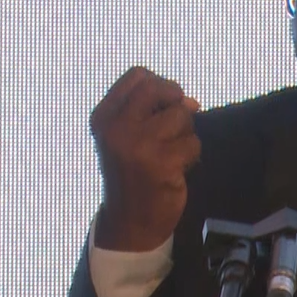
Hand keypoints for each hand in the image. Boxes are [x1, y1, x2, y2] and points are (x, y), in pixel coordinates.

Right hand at [90, 66, 201, 250]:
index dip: (160, 85)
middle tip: (175, 126)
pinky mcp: (162, 164)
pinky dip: (191, 154)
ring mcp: (139, 146)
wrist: (129, 221)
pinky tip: (177, 168)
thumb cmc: (132, 173)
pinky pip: (192, 142)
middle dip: (176, 102)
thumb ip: (151, 111)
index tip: (163, 105)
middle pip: (159, 88)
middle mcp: (117, 128)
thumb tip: (191, 101)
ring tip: (172, 152)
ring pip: (181, 115)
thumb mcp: (126, 136)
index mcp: (104, 117)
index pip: (138, 76)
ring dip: (185, 133)